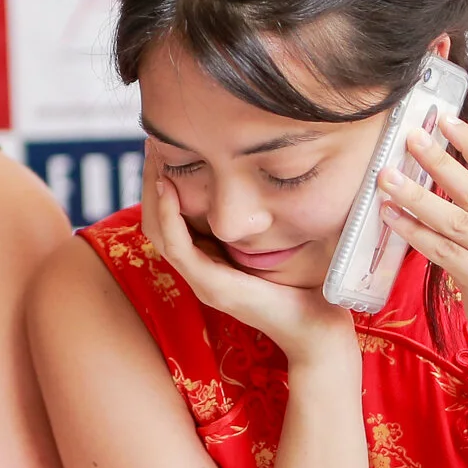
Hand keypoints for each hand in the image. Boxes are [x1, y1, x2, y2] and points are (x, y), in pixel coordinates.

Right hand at [140, 160, 350, 364]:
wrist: (317, 325)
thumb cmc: (306, 282)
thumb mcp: (278, 238)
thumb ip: (263, 213)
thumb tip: (268, 168)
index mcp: (208, 260)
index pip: (168, 219)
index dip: (161, 184)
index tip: (164, 147)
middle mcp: (198, 270)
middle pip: (154, 222)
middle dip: (150, 181)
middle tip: (151, 142)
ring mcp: (201, 280)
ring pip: (158, 232)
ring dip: (153, 193)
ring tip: (155, 157)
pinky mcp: (210, 286)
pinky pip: (178, 247)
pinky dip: (169, 216)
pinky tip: (170, 186)